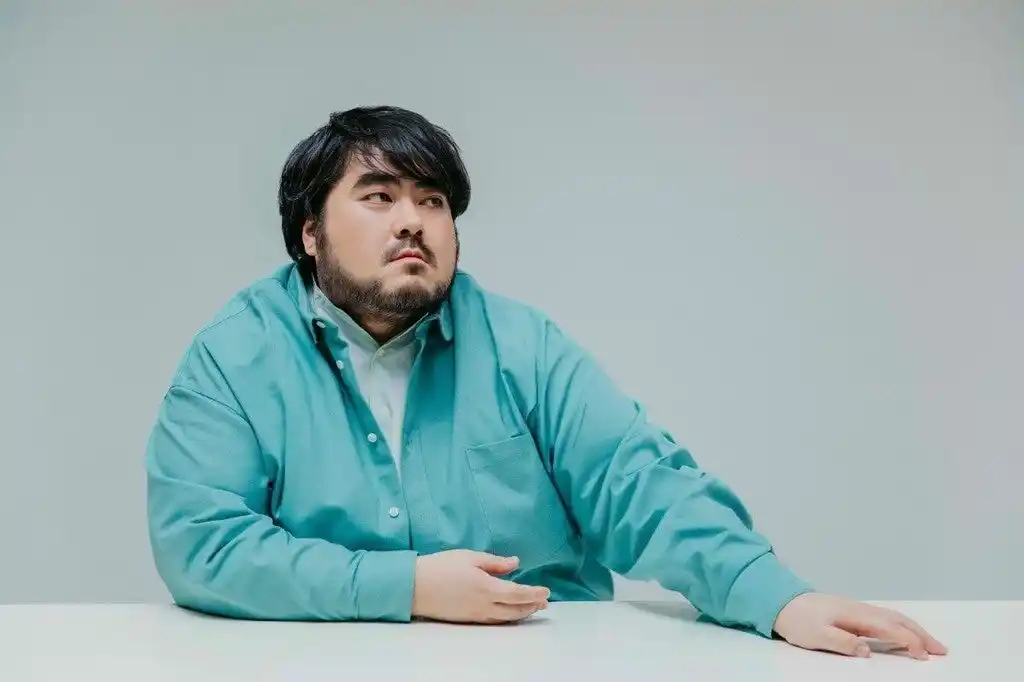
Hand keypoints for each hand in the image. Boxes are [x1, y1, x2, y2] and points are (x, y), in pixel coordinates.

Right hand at [411, 550, 549, 623]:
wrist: (414, 587)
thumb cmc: (440, 567)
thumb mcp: (469, 557)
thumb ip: (495, 562)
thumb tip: (515, 563)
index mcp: (487, 588)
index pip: (518, 594)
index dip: (534, 594)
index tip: (546, 591)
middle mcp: (484, 605)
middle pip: (515, 610)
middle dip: (532, 606)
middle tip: (545, 602)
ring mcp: (476, 615)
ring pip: (506, 618)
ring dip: (522, 613)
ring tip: (533, 608)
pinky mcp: (468, 619)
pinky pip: (494, 621)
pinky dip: (508, 617)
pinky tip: (510, 613)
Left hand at [773, 593, 947, 659]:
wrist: (783, 603)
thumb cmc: (800, 621)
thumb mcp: (817, 636)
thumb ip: (843, 643)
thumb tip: (867, 649)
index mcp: (855, 615)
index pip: (889, 627)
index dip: (909, 641)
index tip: (923, 655)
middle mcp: (861, 610)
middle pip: (898, 620)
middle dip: (921, 634)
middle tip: (942, 650)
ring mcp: (859, 610)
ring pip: (894, 618)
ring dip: (915, 629)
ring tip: (931, 644)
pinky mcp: (855, 613)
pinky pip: (886, 618)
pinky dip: (902, 625)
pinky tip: (906, 634)